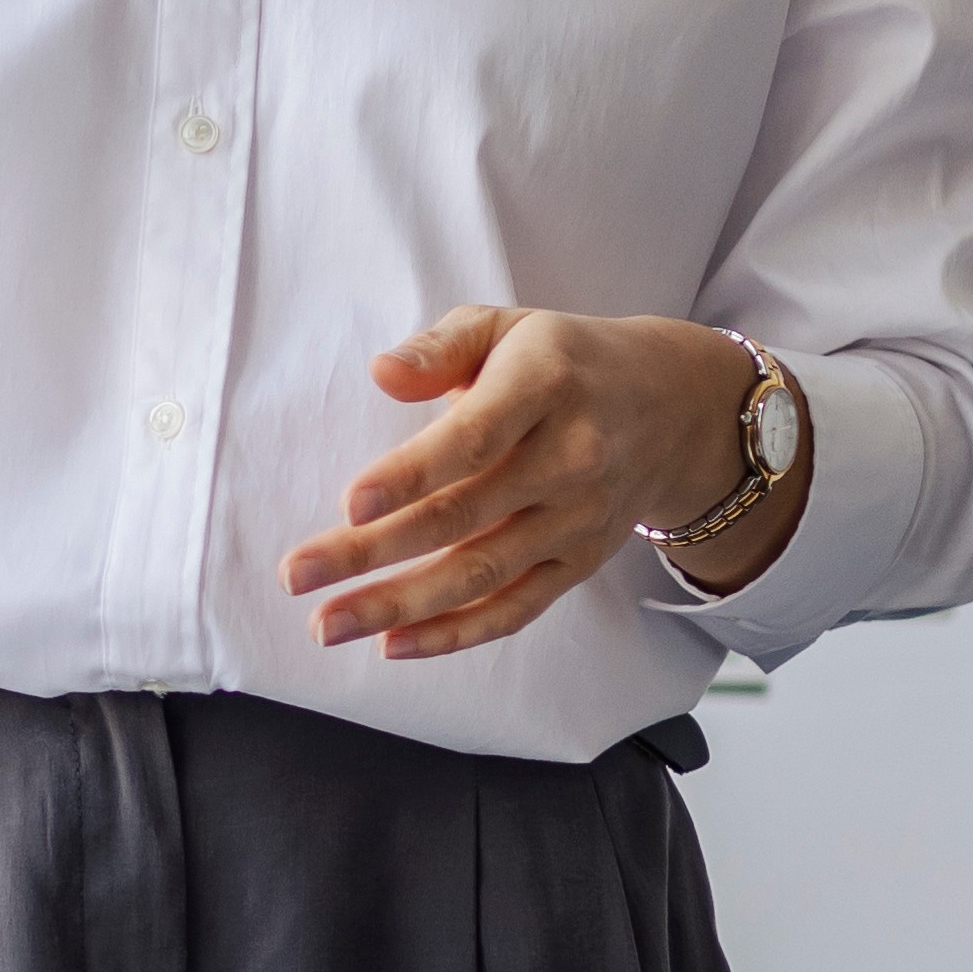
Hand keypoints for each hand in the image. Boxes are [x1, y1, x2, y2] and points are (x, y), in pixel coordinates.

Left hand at [285, 310, 782, 656]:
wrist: (676, 407)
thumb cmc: (563, 360)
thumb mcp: (508, 326)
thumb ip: (442, 347)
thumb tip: (381, 373)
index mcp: (546, 385)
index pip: (474, 438)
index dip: (411, 475)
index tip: (349, 504)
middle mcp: (569, 458)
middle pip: (462, 516)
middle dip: (372, 552)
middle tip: (297, 574)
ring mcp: (577, 519)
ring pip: (482, 573)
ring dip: (400, 605)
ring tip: (328, 624)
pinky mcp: (580, 563)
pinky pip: (517, 608)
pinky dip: (457, 633)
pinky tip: (395, 645)